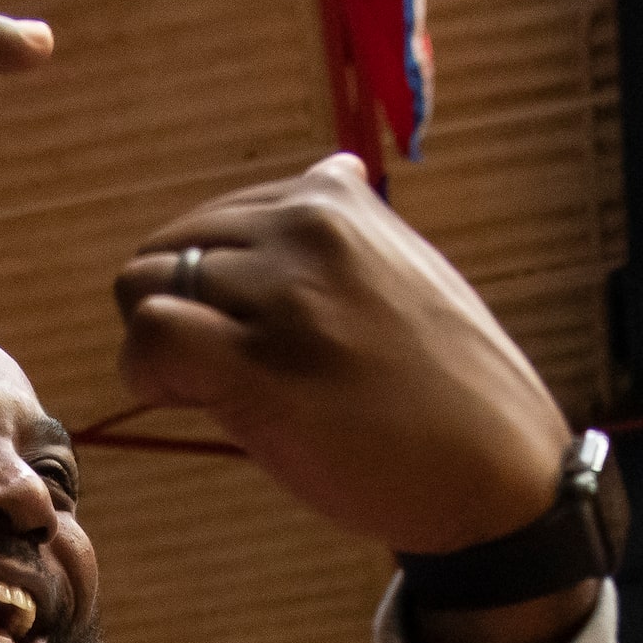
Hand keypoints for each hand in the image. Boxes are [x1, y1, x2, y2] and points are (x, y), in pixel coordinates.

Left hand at [112, 155, 574, 556]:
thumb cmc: (449, 385)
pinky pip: (151, 339)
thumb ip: (353, 228)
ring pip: (142, 291)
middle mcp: (305, 233)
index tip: (249, 337)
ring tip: (216, 391)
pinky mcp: (261, 371)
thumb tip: (334, 170)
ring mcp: (283, 300)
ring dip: (158, 347)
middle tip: (225, 372)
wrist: (500, 471)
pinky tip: (188, 403)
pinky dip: (147, 373)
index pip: (211, 222)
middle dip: (179, 313)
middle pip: (164, 251)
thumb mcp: (409, 269)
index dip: (211, 288)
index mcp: (333, 198)